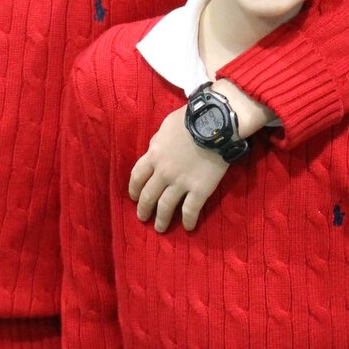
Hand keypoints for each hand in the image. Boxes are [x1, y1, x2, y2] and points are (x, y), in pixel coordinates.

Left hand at [129, 82, 267, 231]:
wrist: (215, 124)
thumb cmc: (190, 120)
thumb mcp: (166, 126)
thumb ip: (157, 141)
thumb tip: (154, 150)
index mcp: (153, 155)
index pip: (137, 176)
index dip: (134, 189)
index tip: (134, 197)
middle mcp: (163, 173)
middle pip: (149, 195)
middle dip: (144, 209)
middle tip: (143, 218)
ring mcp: (181, 183)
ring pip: (166, 207)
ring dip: (162, 220)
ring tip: (160, 228)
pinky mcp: (199, 190)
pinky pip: (191, 210)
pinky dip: (188, 221)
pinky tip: (188, 228)